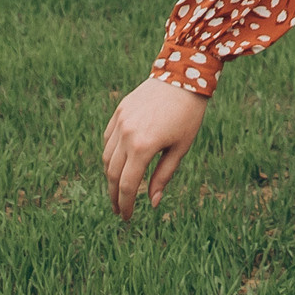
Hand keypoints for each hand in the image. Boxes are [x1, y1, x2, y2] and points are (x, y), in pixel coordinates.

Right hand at [100, 78, 207, 220]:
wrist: (183, 76)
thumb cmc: (188, 115)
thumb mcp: (180, 148)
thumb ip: (163, 176)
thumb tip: (152, 203)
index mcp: (143, 147)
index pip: (127, 185)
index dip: (126, 205)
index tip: (127, 218)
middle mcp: (126, 134)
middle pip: (113, 174)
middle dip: (114, 195)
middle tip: (119, 210)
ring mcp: (120, 121)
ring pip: (106, 157)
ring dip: (110, 176)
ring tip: (118, 189)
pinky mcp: (119, 111)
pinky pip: (107, 139)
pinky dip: (109, 155)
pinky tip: (117, 164)